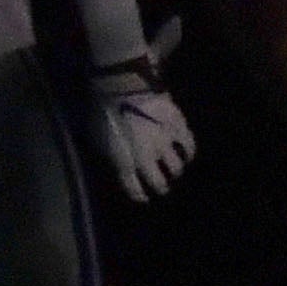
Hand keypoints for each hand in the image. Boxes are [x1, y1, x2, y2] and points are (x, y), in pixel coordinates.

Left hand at [94, 71, 197, 200]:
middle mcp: (148, 160)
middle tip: (164, 188)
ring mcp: (165, 144)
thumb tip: (113, 161)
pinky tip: (188, 154)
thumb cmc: (105, 111)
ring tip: (176, 170)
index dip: (140, 196)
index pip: (135, 190)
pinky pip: (189, 146)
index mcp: (125, 164)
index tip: (144, 198)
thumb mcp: (97, 137)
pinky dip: (189, 153)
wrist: (125, 87)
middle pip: (160, 183)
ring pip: (177, 167)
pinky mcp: (179, 128)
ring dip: (176, 171)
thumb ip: (108, 153)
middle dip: (162, 188)